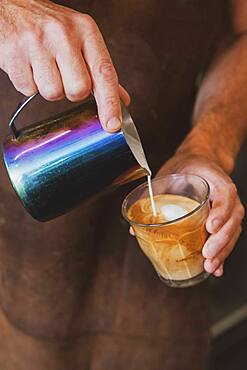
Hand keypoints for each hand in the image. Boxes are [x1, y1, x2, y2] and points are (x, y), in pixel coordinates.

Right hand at [0, 0, 129, 130]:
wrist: (9, 7)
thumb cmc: (48, 26)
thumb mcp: (80, 38)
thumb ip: (100, 70)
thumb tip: (121, 99)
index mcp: (85, 30)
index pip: (104, 73)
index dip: (110, 103)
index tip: (112, 124)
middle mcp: (63, 33)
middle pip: (78, 90)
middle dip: (71, 91)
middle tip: (62, 74)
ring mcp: (37, 42)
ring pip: (52, 93)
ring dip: (48, 88)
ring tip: (42, 67)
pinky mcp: (14, 53)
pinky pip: (27, 90)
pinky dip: (28, 84)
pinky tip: (28, 66)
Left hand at [156, 154, 244, 276]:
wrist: (200, 162)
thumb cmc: (186, 168)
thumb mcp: (169, 175)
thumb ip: (153, 197)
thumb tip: (133, 228)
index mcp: (215, 180)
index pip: (225, 195)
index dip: (220, 212)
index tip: (210, 226)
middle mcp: (227, 196)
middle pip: (232, 219)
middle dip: (220, 240)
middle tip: (206, 254)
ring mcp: (229, 209)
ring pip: (233, 231)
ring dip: (222, 251)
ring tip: (209, 266)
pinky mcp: (225, 220)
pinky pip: (229, 237)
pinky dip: (223, 254)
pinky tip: (216, 268)